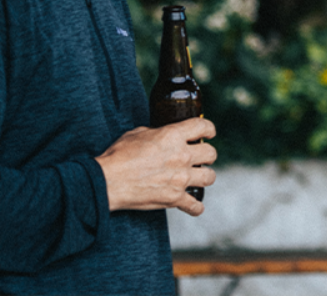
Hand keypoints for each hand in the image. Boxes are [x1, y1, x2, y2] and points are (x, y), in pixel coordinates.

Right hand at [96, 117, 216, 215]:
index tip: (208, 133)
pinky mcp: (174, 198)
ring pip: (210, 177)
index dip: (209, 129)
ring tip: (198, 177)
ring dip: (205, 177)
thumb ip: (157, 133)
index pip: (203, 126)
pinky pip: (195, 205)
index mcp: (173, 136)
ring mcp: (180, 178)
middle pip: (211, 153)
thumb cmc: (118, 156)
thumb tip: (162, 136)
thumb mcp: (138, 133)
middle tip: (201, 157)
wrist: (107, 181)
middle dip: (208, 155)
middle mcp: (181, 156)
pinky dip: (196, 207)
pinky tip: (193, 205)